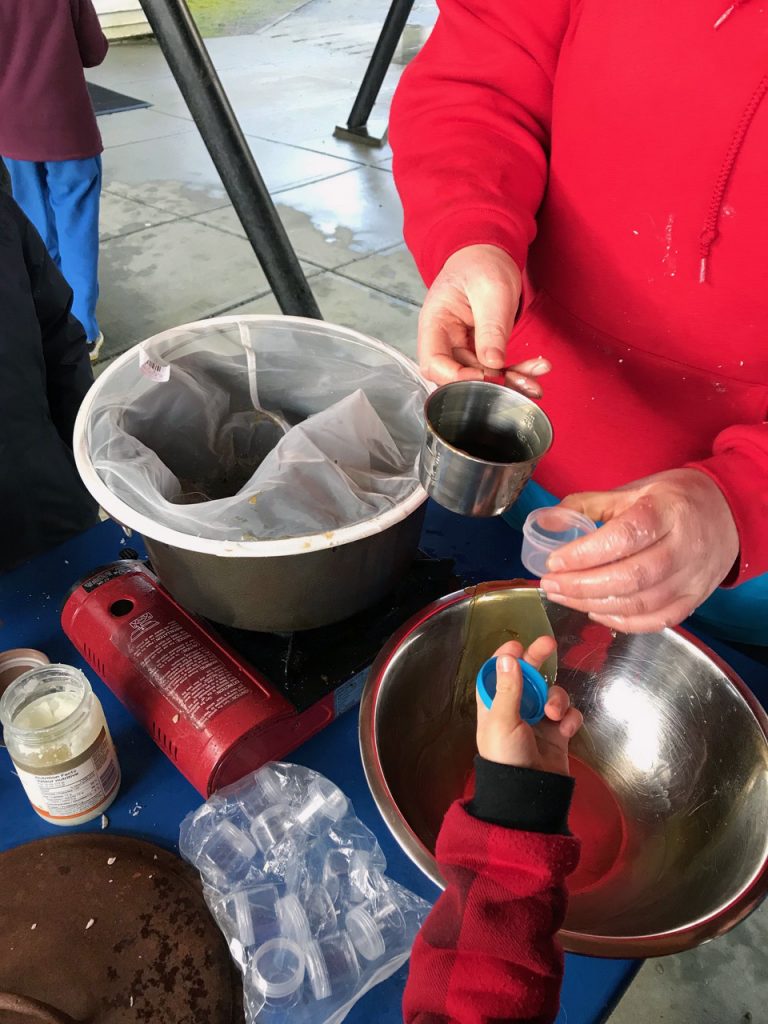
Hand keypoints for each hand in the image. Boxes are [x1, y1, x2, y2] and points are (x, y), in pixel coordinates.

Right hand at [418, 244, 550, 396]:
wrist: (489, 253)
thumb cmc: (482, 263)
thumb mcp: (491, 291)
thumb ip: (491, 328)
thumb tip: (492, 363)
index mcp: (435, 323)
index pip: (434, 363)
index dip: (455, 377)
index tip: (484, 377)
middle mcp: (445, 339)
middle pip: (460, 376)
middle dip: (491, 385)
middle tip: (522, 385)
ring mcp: (462, 346)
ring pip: (481, 377)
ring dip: (509, 383)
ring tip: (535, 385)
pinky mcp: (480, 348)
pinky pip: (495, 367)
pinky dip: (516, 371)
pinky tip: (536, 369)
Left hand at [476, 637, 582, 775]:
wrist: (528, 796)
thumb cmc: (506, 757)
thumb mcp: (502, 721)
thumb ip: (509, 688)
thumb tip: (509, 657)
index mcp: (495, 704)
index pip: (498, 672)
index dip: (507, 657)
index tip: (517, 644)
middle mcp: (517, 708)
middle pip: (529, 675)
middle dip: (538, 659)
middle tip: (548, 643)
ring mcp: (539, 720)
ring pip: (553, 693)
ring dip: (557, 698)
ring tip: (554, 714)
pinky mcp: (558, 733)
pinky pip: (569, 714)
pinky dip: (569, 718)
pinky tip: (565, 729)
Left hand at [540, 468, 739, 632]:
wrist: (729, 513)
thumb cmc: (674, 499)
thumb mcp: (634, 490)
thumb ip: (589, 504)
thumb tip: (547, 521)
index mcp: (667, 511)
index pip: (624, 537)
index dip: (585, 553)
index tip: (554, 561)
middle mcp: (683, 547)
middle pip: (631, 576)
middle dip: (582, 586)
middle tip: (550, 584)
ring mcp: (692, 578)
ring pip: (641, 602)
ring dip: (594, 605)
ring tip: (563, 597)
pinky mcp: (694, 599)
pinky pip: (656, 620)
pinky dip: (621, 621)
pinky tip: (595, 611)